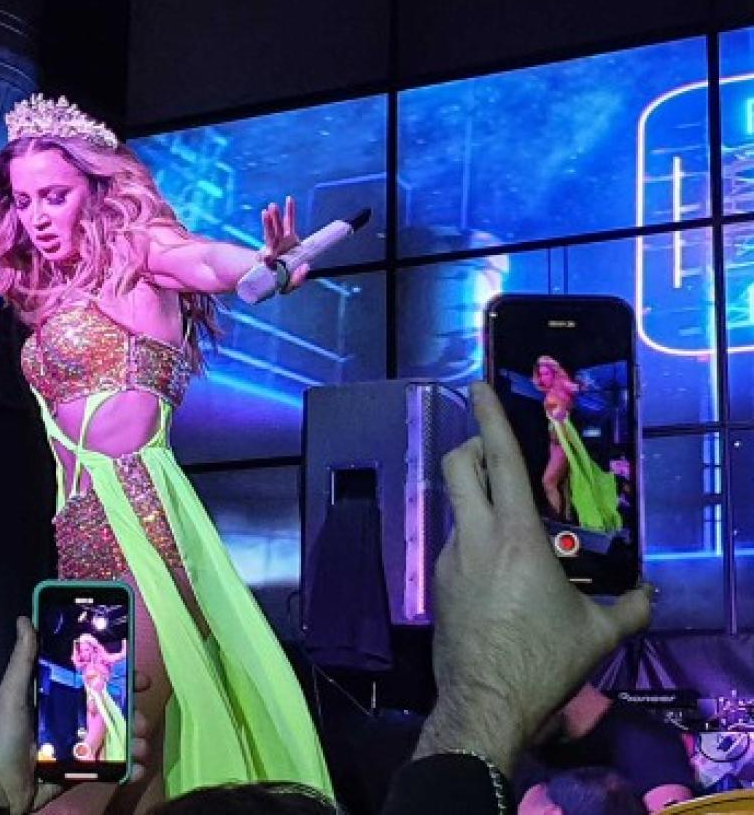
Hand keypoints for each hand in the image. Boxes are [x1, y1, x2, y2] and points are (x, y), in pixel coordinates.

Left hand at [0, 617, 150, 813]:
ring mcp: (77, 747)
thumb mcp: (12, 694)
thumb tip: (24, 619)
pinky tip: (136, 768)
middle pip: (109, 710)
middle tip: (142, 718)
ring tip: (141, 745)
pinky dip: (125, 768)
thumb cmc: (3, 736)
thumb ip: (22, 660)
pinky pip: (107, 767)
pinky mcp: (79, 771)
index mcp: (56, 697)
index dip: (117, 677)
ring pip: (114, 738)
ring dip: (133, 740)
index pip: (93, 681)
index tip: (138, 676)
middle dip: (131, 712)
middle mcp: (70, 719)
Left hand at [258, 196, 309, 292]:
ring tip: (273, 205)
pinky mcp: (288, 236)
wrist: (280, 272)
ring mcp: (280, 242)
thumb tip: (306, 267)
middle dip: (268, 225)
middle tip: (266, 214)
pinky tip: (289, 199)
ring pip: (277, 228)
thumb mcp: (287, 286)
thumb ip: (296, 280)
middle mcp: (274, 250)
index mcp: (271, 262)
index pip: (267, 258)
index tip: (266, 256)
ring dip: (275, 217)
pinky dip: (290, 211)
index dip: (266, 257)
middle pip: (270, 236)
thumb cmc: (281, 280)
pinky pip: (289, 222)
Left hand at [412, 383, 652, 775]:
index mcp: (515, 535)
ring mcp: (448, 559)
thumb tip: (652, 595)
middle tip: (490, 447)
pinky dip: (473, 539)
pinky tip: (496, 569)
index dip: (488, 417)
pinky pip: (454, 545)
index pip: (497, 460)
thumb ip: (630, 607)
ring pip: (455, 507)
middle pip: (456, 467)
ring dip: (475, 498)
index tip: (477, 386)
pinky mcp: (437, 585)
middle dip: (470, 445)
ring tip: (508, 522)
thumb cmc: (544, 661)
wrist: (485, 703)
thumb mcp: (598, 634)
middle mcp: (474, 537)